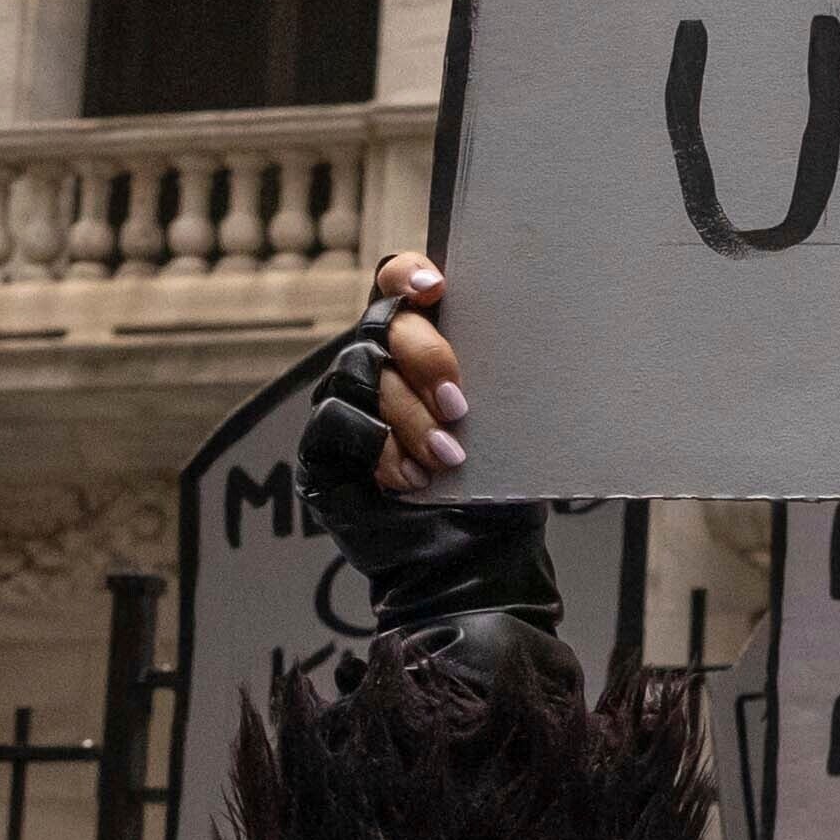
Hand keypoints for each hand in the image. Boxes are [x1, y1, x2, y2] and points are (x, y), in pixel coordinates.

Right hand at [299, 252, 562, 644]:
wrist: (474, 565)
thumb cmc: (497, 493)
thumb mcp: (507, 425)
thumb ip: (494, 374)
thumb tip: (517, 329)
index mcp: (421, 352)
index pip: (396, 286)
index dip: (406, 274)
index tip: (435, 287)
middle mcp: (377, 370)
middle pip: (382, 325)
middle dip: (426, 358)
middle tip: (460, 408)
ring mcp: (345, 407)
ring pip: (361, 371)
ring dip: (408, 415)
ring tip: (446, 459)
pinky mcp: (322, 450)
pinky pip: (337, 418)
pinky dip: (378, 445)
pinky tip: (409, 478)